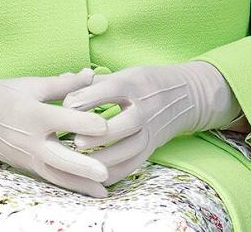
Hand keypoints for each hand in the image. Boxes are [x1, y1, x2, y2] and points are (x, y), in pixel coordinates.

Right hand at [0, 69, 110, 196]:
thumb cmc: (1, 94)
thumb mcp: (31, 84)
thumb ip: (63, 84)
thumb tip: (92, 74)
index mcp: (32, 113)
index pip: (63, 120)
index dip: (86, 123)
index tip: (107, 125)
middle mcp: (29, 139)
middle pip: (58, 156)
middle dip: (82, 166)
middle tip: (104, 172)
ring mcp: (26, 156)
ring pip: (55, 174)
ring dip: (79, 184)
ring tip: (103, 191)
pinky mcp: (24, 166)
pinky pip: (49, 178)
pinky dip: (69, 185)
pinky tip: (87, 190)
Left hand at [65, 61, 238, 185]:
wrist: (186, 96)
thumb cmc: (144, 83)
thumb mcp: (122, 74)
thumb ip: (93, 82)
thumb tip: (63, 81)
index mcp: (134, 85)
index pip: (111, 90)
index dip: (88, 97)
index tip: (66, 105)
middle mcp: (144, 109)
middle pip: (124, 124)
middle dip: (99, 134)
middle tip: (74, 142)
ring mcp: (150, 131)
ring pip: (130, 149)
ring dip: (105, 157)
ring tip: (80, 161)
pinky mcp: (151, 147)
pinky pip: (134, 164)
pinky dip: (114, 172)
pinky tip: (94, 176)